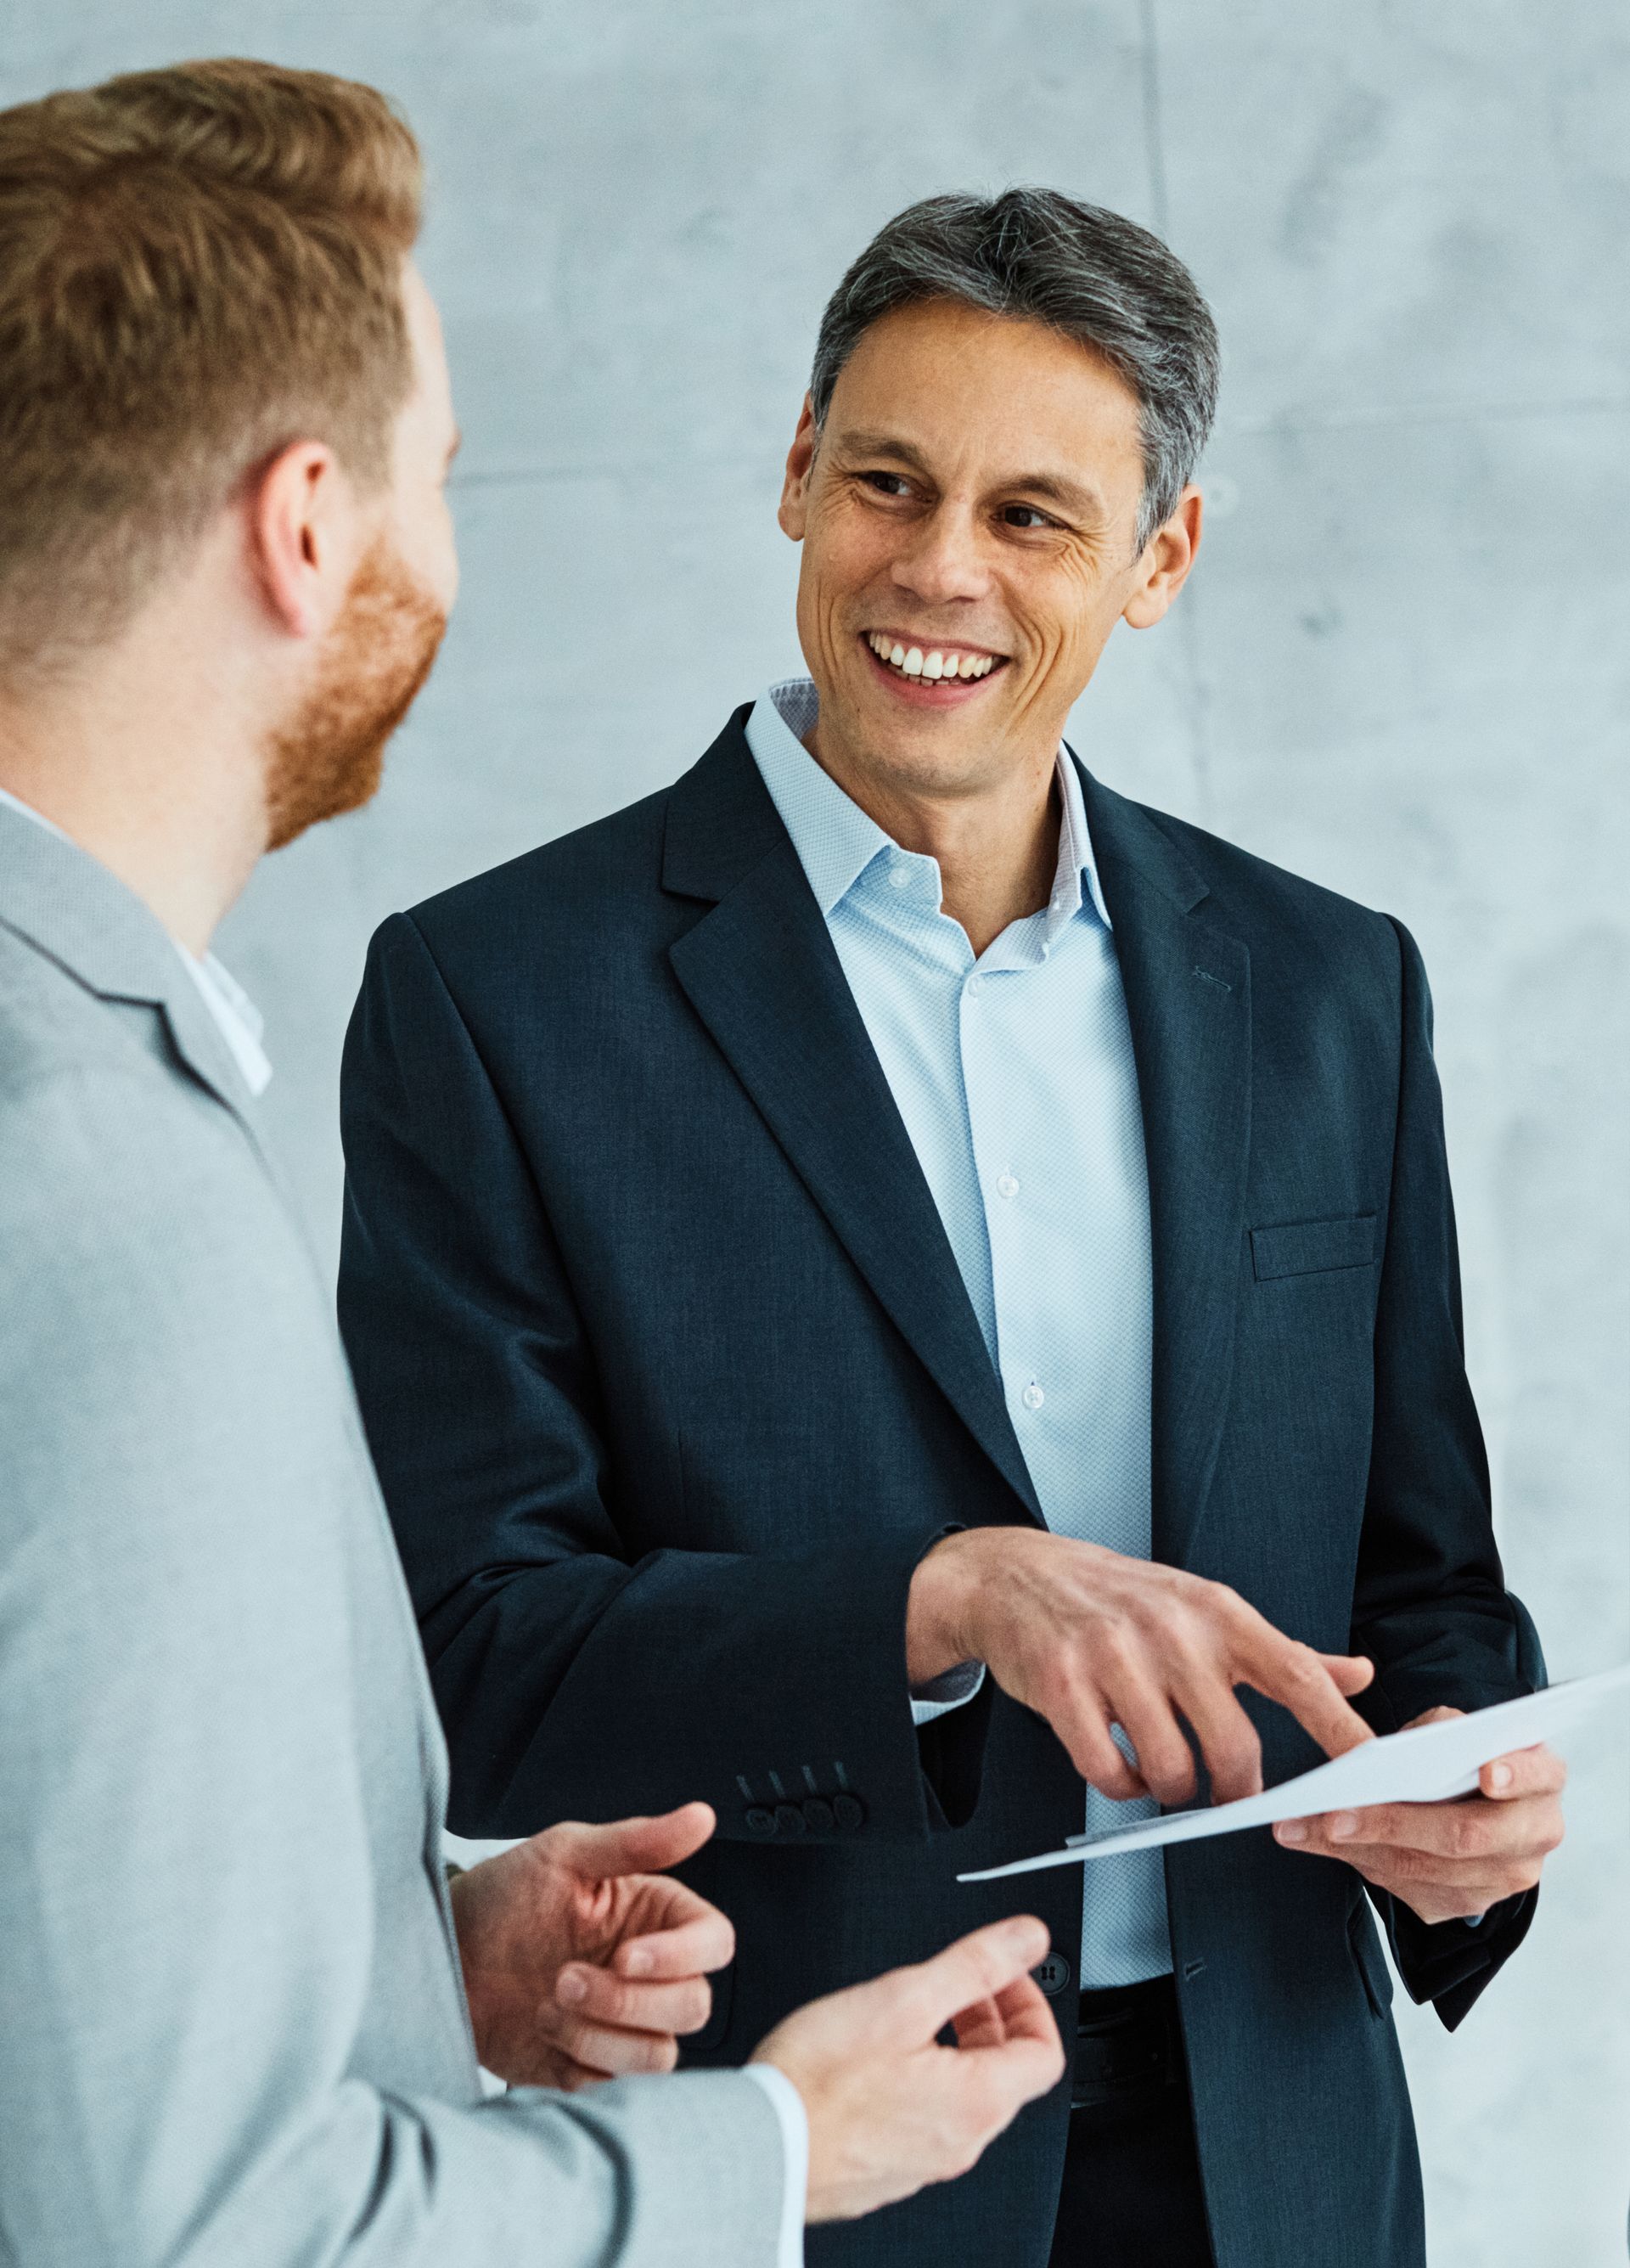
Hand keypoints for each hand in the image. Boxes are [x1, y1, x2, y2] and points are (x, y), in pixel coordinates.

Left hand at [450, 1802, 733, 2088]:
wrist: (445, 1958)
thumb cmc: (501, 1896)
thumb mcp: (564, 1854)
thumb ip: (636, 1841)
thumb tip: (702, 1816)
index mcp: (655, 1918)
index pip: (714, 1941)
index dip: (682, 1956)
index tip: (625, 1956)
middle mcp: (651, 1975)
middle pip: (693, 2006)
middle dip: (625, 2000)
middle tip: (562, 1978)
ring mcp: (623, 2026)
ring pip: (658, 2056)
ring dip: (599, 2035)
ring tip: (547, 2005)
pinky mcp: (592, 2068)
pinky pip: (615, 2088)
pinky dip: (579, 2064)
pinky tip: (542, 2032)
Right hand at [753, 1915, 1064, 2222]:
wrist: (761, 2147)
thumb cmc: (820, 2082)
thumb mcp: (904, 1998)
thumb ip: (974, 1964)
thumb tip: (1027, 1939)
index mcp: (978, 2101)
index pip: (1045, 2053)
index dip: (1031, 2003)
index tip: (1005, 1975)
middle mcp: (961, 2142)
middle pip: (1007, 2074)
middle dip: (990, 2019)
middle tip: (959, 1987)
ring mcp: (924, 2162)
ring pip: (965, 2097)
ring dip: (956, 2048)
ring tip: (913, 2015)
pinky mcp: (888, 2170)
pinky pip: (927, 2121)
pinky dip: (923, 2081)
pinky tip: (879, 2059)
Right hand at [908, 1528, 1375, 1806]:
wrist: (1017, 1575)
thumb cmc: (1122, 1599)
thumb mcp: (1207, 1609)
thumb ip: (1285, 1652)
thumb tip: (1359, 1675)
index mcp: (1217, 1611)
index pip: (1296, 1673)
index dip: (1337, 1727)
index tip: (1370, 1769)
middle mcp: (1170, 1630)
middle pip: (1233, 1747)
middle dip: (1235, 1790)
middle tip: (1225, 1792)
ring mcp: (1112, 1657)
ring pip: (1170, 1770)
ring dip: (1171, 1790)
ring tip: (1161, 1770)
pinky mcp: (1061, 1686)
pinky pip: (1106, 1772)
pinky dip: (1120, 1787)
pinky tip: (1118, 1765)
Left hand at [1272, 1707, 1566, 1922]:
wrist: (1478, 1803)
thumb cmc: (1462, 1755)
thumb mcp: (1454, 1729)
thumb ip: (1433, 1732)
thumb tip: (1379, 1754)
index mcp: (1544, 1777)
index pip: (1539, 1774)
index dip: (1516, 1775)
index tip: (1486, 1773)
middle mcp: (1537, 1833)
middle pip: (1466, 1835)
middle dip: (1393, 1823)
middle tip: (1334, 1815)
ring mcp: (1507, 1878)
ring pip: (1429, 1870)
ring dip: (1360, 1849)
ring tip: (1303, 1828)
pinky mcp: (1471, 1905)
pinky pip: (1412, 1891)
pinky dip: (1362, 1864)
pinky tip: (1319, 1842)